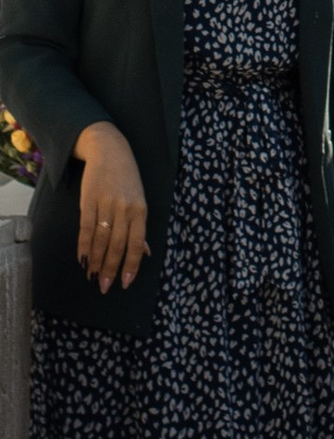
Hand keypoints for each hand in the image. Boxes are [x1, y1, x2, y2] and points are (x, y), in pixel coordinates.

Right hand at [72, 122, 148, 287]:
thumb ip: (140, 228)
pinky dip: (83, 245)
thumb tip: (146, 253)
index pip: (136, 244)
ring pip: (100, 239)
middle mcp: (125, 209)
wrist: (109, 151)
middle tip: (104, 286)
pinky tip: (82, 259)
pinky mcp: (89, 201)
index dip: (131, 265)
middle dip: (110, 268)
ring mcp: (106, 204)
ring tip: (92, 276)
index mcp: (141, 211)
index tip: (125, 283)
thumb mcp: (140, 201)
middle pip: (117, 245)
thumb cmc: (128, 179)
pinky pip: (86, 228)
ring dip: (95, 261)